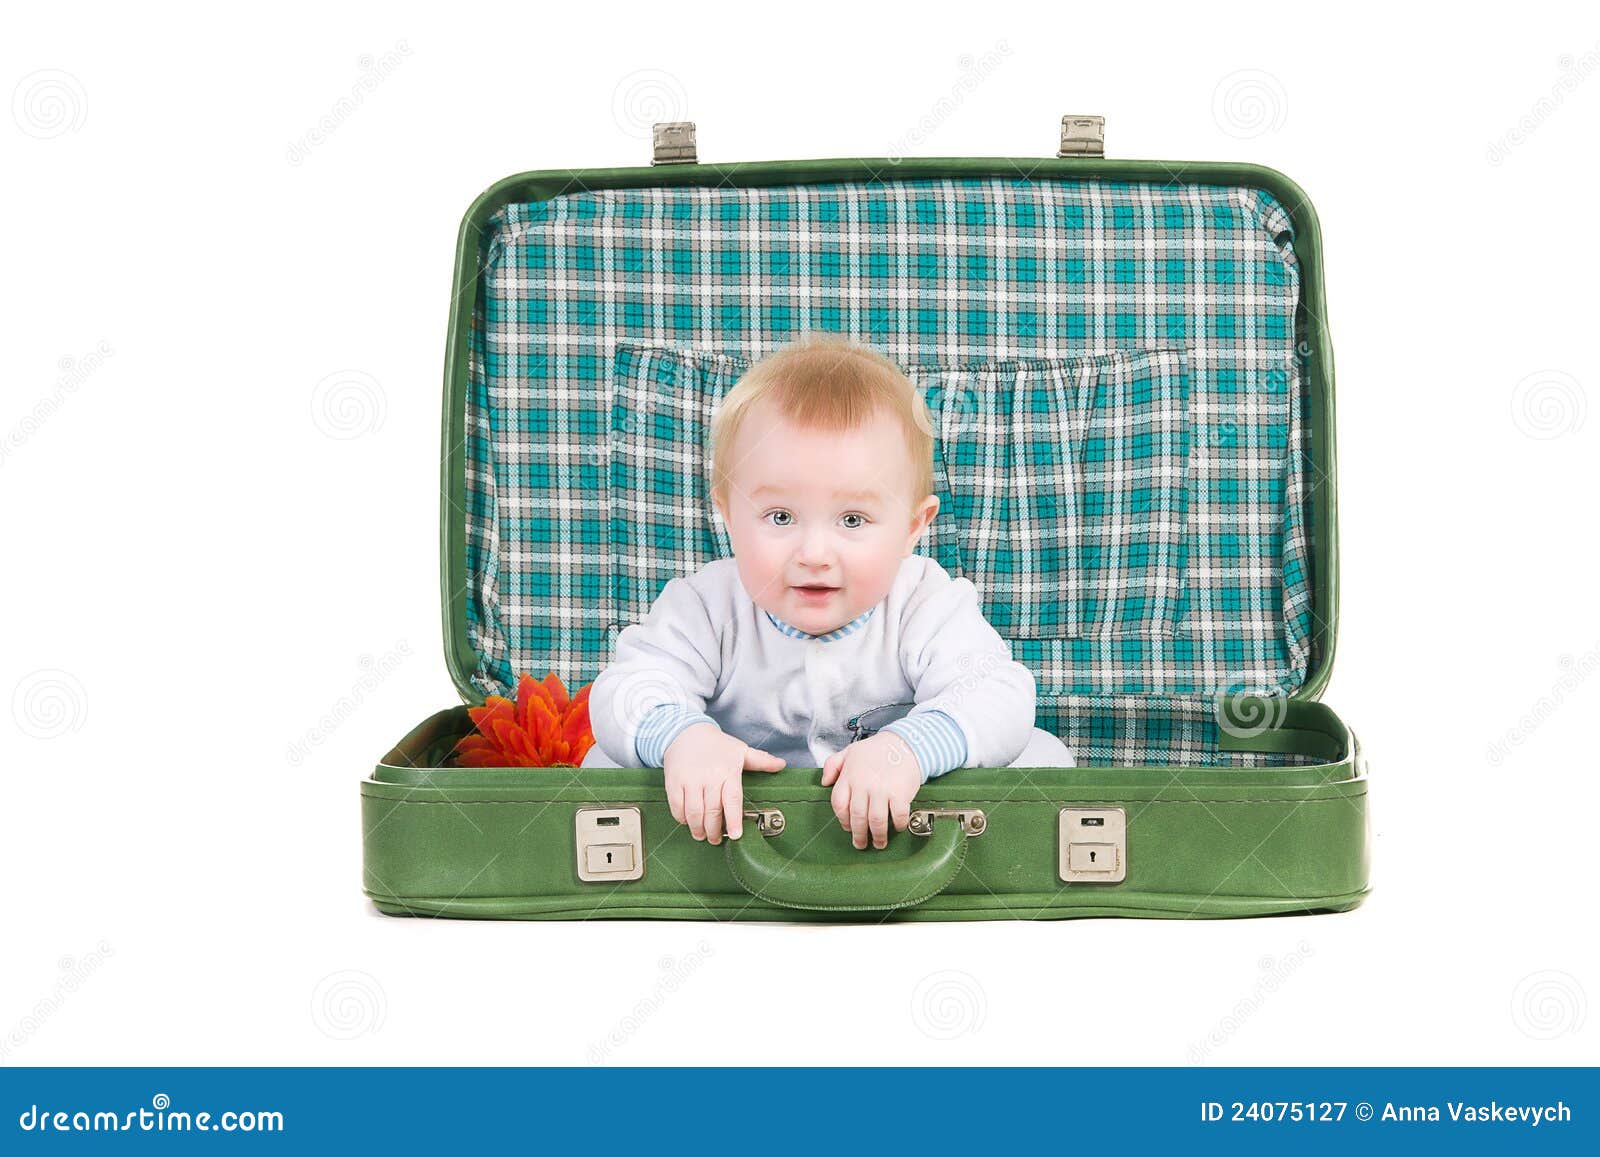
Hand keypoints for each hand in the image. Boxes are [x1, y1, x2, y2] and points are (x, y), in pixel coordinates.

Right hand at [662, 723, 785, 844]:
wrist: (685, 731)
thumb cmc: (716, 744)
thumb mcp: (740, 750)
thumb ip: (761, 761)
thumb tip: (781, 765)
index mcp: (728, 771)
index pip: (732, 800)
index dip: (734, 820)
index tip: (735, 835)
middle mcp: (709, 777)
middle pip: (712, 811)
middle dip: (714, 831)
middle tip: (716, 839)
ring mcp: (690, 780)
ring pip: (694, 813)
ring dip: (698, 829)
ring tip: (702, 835)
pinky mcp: (673, 782)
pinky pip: (677, 807)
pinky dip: (682, 819)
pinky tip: (688, 822)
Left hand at [819, 732, 922, 849]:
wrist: (905, 742)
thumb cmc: (877, 750)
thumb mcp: (850, 751)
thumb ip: (832, 765)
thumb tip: (824, 782)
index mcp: (849, 776)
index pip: (839, 804)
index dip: (843, 820)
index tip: (848, 828)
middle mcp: (864, 784)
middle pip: (857, 817)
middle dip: (858, 835)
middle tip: (860, 844)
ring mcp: (882, 789)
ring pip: (875, 821)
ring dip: (877, 836)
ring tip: (878, 843)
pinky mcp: (900, 793)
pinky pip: (897, 816)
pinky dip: (897, 826)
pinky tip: (897, 828)